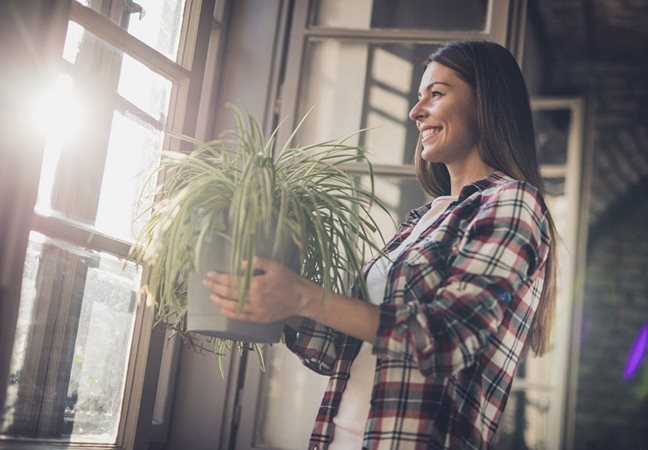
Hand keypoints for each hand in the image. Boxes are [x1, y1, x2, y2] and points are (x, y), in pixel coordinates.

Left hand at [203, 256, 319, 322]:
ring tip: (211, 296)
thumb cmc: (288, 279)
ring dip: (220, 301)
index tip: (210, 274)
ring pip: (232, 307)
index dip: (219, 278)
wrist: (301, 298)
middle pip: (229, 293)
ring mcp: (256, 310)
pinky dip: (230, 314)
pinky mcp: (259, 318)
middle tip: (206, 283)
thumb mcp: (274, 265)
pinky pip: (241, 317)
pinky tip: (223, 310)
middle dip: (215, 287)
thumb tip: (239, 264)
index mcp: (256, 284)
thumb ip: (256, 262)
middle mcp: (254, 298)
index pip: (232, 281)